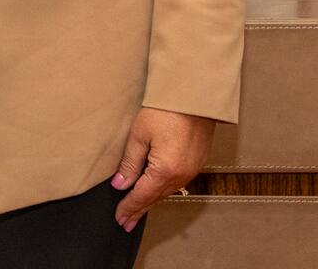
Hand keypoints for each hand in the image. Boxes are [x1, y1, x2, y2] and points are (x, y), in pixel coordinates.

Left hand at [111, 107, 213, 230]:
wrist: (194, 96)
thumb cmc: (165, 110)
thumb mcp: (140, 134)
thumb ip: (130, 161)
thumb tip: (120, 184)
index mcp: (165, 171)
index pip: (142, 196)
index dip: (129, 207)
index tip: (119, 218)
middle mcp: (181, 176)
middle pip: (156, 198)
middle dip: (139, 210)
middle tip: (126, 222)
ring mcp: (192, 170)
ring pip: (167, 192)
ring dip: (152, 201)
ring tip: (138, 210)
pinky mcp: (197, 162)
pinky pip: (177, 183)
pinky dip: (164, 190)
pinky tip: (157, 191)